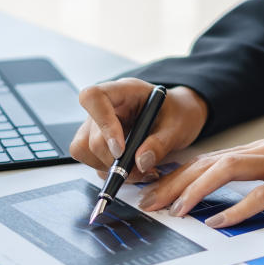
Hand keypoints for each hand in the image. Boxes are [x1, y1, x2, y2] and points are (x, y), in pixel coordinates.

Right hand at [70, 78, 209, 181]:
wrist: (179, 116)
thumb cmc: (178, 113)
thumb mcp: (178, 126)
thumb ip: (160, 143)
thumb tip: (140, 163)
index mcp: (123, 91)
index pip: (93, 98)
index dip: (102, 125)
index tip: (120, 150)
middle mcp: (106, 107)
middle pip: (89, 135)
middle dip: (112, 160)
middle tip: (140, 170)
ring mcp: (98, 125)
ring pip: (84, 150)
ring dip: (109, 168)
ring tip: (139, 171)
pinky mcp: (100, 143)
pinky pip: (92, 161)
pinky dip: (111, 172)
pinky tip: (134, 171)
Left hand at [137, 126, 263, 226]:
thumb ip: (256, 177)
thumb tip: (225, 197)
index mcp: (257, 151)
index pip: (204, 161)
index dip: (174, 176)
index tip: (151, 193)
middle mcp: (262, 152)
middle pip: (206, 163)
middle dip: (172, 183)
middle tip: (147, 204)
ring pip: (226, 171)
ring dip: (196, 190)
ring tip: (176, 211)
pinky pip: (263, 194)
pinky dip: (238, 208)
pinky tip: (220, 221)